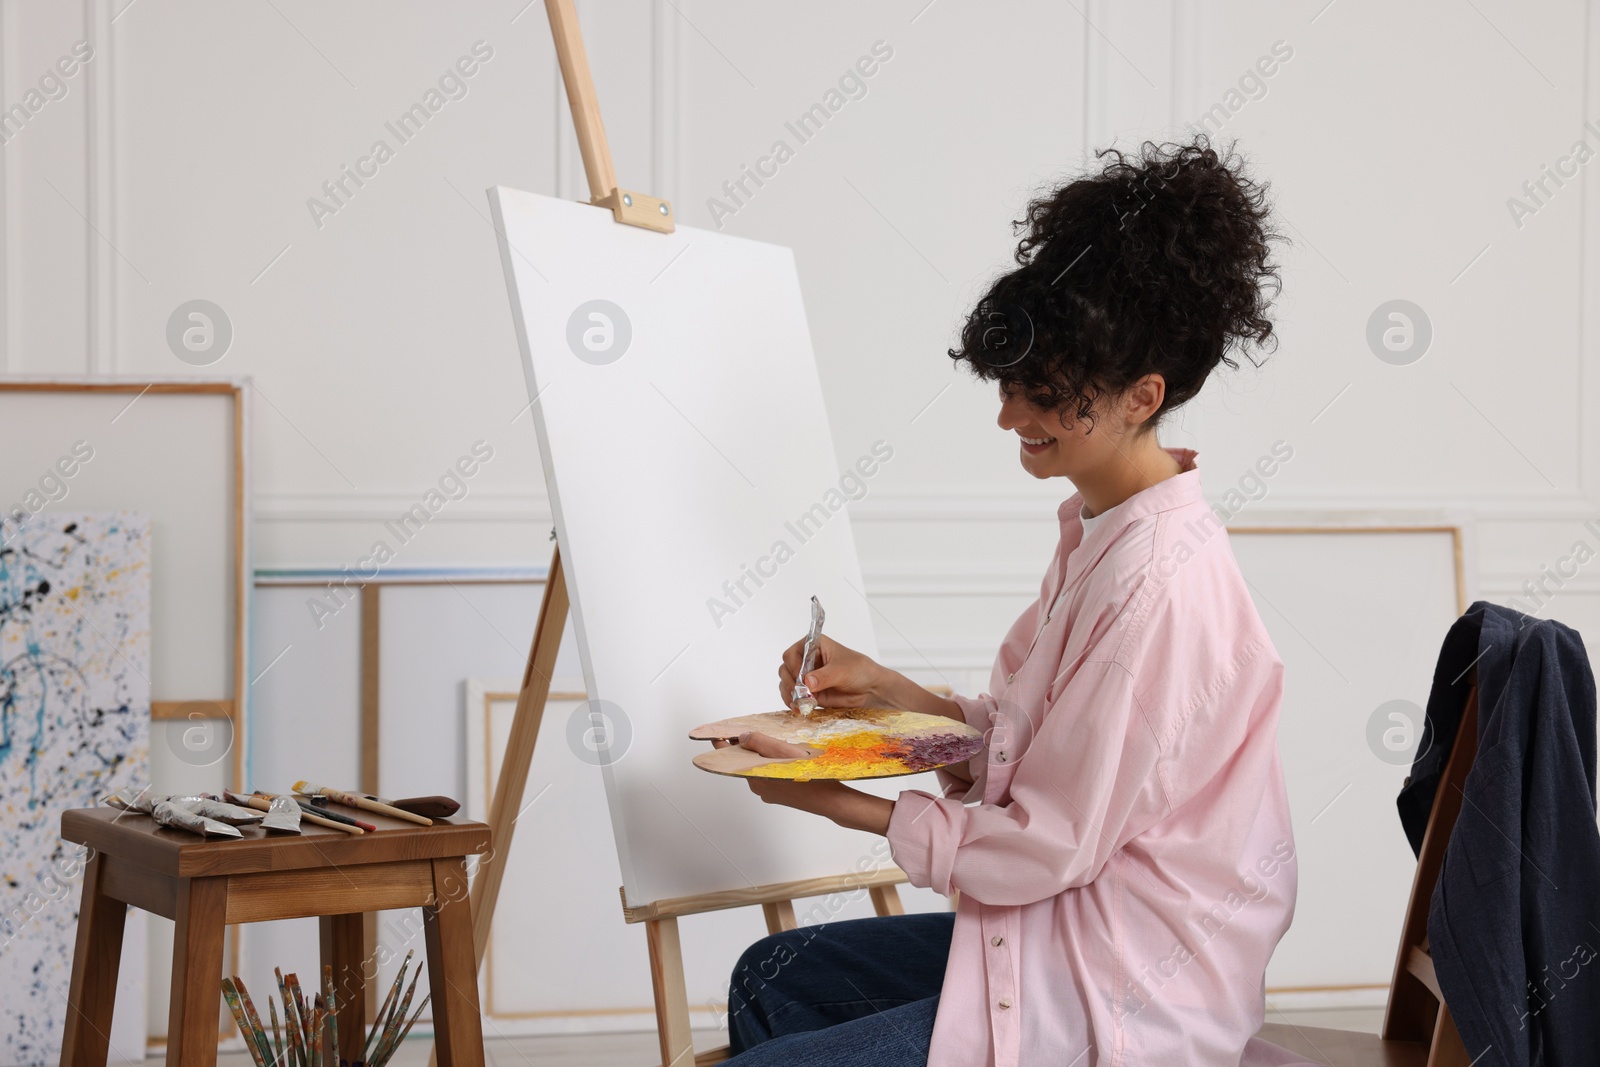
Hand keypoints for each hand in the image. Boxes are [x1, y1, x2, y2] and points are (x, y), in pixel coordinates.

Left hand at [710, 731, 892, 833]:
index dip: (722, 742)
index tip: (714, 733)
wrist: (830, 800)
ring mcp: (768, 791)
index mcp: (753, 776)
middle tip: (750, 730)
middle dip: (747, 745)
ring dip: (763, 753)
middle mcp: (757, 786)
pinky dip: (772, 762)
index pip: (729, 756)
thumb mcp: (783, 752)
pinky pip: (769, 774)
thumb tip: (742, 738)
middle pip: (744, 761)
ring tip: (774, 740)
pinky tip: (785, 755)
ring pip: (759, 767)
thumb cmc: (809, 775)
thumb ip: (759, 742)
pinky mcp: (779, 794)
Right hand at [778, 634, 885, 709]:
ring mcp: (806, 676)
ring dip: (789, 694)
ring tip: (799, 703)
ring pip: (786, 683)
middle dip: (790, 682)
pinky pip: (793, 696)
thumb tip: (807, 682)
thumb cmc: (859, 671)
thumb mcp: (842, 671)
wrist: (870, 689)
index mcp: (814, 646)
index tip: (801, 678)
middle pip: (785, 669)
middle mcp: (806, 660)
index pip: (792, 653)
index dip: (793, 666)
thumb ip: (824, 677)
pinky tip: (799, 707)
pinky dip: (793, 702)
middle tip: (799, 693)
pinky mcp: (808, 691)